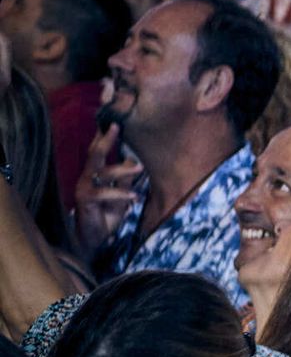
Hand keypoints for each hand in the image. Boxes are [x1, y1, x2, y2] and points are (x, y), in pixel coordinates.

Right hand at [73, 124, 143, 255]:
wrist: (94, 237)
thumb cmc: (107, 213)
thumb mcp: (121, 194)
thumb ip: (125, 179)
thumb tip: (136, 162)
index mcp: (95, 172)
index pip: (98, 150)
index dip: (104, 135)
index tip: (113, 119)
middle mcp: (87, 176)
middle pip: (94, 153)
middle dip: (106, 139)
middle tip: (117, 127)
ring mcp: (84, 187)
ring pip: (103, 171)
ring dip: (123, 169)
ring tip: (139, 168)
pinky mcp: (86, 200)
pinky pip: (104, 192)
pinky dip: (120, 193)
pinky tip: (134, 197)